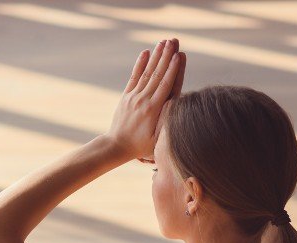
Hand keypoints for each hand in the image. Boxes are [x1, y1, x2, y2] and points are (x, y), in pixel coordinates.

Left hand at [106, 37, 185, 163]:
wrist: (116, 146)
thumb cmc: (141, 147)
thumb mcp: (157, 140)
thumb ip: (166, 122)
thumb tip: (175, 104)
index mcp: (153, 110)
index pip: (166, 85)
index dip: (173, 69)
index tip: (179, 55)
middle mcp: (143, 100)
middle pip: (158, 74)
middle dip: (167, 56)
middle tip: (174, 41)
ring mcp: (134, 97)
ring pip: (147, 73)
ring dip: (156, 56)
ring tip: (164, 42)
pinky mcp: (126, 96)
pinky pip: (134, 77)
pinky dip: (140, 64)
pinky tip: (146, 52)